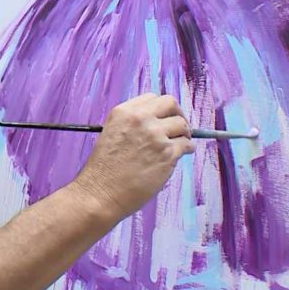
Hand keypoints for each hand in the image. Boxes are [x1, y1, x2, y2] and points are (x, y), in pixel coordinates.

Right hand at [74, 93, 194, 217]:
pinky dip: (187, 149)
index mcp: (124, 112)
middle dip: (178, 114)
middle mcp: (140, 119)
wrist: (101, 191)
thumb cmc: (103, 168)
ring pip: (182, 125)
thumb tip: (155, 123)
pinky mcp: (167, 154)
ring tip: (180, 143)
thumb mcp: (110, 133)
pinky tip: (182, 154)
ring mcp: (155, 136)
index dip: (161, 109)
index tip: (164, 118)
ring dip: (184, 133)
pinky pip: (186, 145)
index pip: (152, 98)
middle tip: (179, 127)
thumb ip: (131, 123)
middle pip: (171, 104)